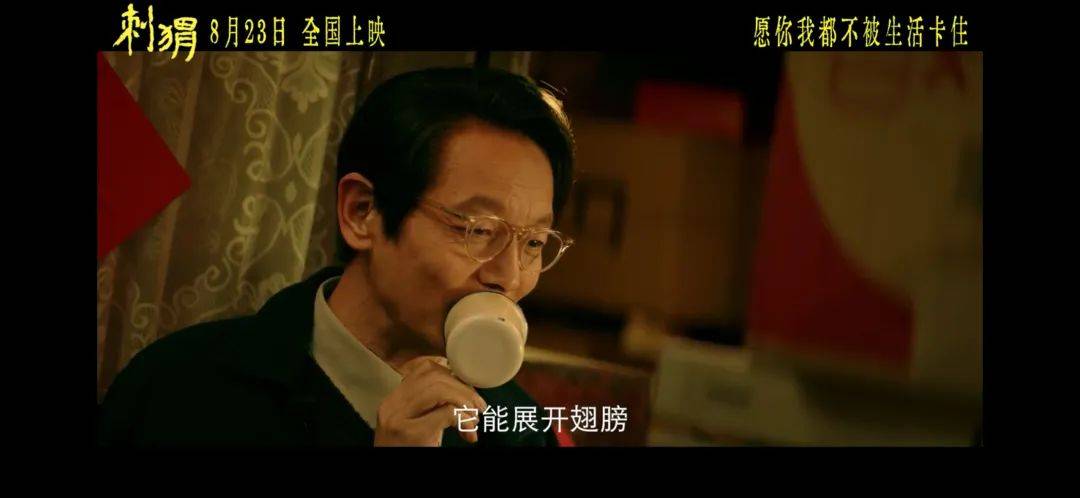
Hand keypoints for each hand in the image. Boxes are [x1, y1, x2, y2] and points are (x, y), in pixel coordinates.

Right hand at [373, 356, 487, 446]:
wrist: (392, 478)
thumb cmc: (410, 452)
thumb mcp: (416, 424)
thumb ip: (430, 405)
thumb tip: (464, 387)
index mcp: (393, 400)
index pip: (425, 368)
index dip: (452, 375)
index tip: (467, 391)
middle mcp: (391, 406)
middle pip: (434, 375)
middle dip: (464, 388)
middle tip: (478, 408)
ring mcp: (398, 419)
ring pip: (440, 389)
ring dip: (466, 402)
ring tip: (474, 420)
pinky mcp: (411, 434)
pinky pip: (446, 412)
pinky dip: (464, 419)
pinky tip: (468, 432)